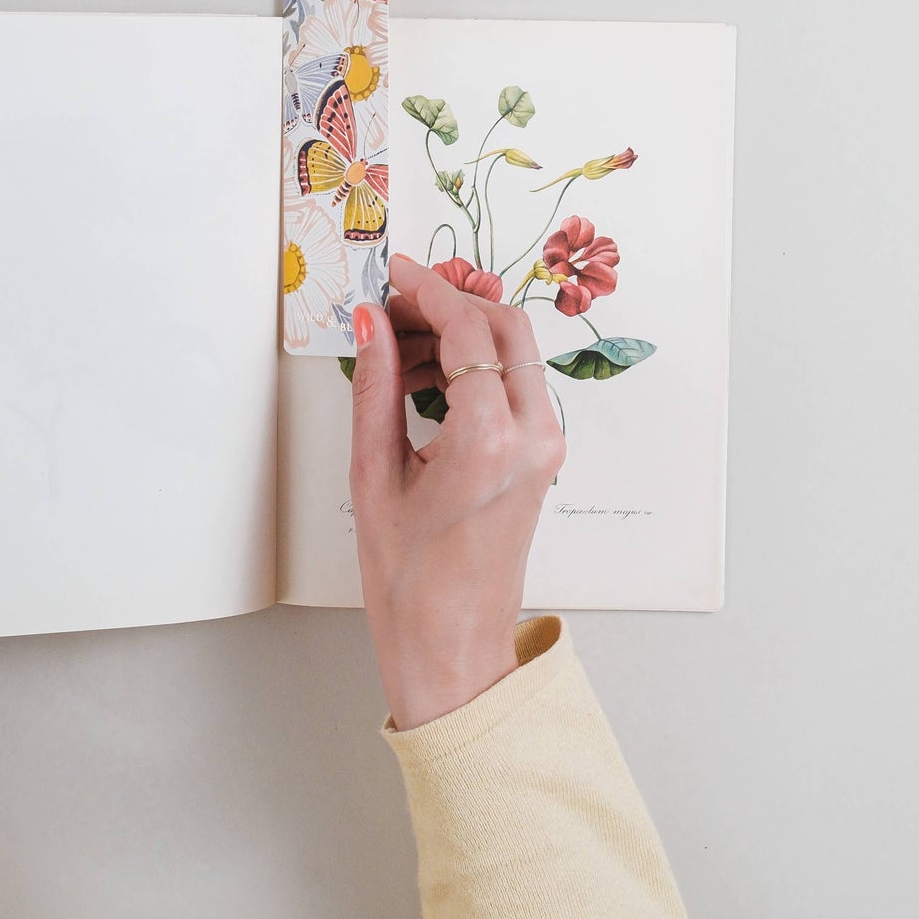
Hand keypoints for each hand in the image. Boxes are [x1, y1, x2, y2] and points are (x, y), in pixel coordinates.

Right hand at [349, 255, 564, 730]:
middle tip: (394, 305)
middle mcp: (533, 436)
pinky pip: (514, 383)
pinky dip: (473, 364)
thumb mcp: (372, 473)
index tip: (394, 273)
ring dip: (459, 333)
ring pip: (513, 351)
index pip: (469, 327)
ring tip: (396, 349)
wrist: (451, 646)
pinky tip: (422, 378)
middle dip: (450, 301)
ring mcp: (546, 446)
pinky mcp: (542, 454)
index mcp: (489, 441)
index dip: (427, 289)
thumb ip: (375, 385)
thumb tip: (372, 322)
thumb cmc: (409, 579)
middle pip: (506, 325)